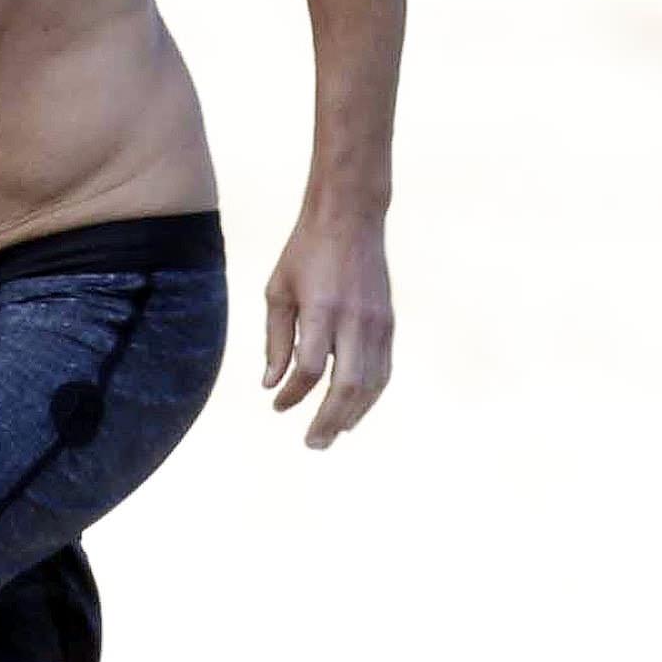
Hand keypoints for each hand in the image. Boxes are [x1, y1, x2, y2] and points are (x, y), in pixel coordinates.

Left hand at [262, 210, 392, 448]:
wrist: (350, 218)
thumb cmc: (305, 253)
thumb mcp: (278, 291)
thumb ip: (275, 340)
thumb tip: (272, 385)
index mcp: (321, 309)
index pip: (309, 368)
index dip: (293, 395)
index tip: (276, 406)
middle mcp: (353, 319)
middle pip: (346, 386)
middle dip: (328, 420)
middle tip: (313, 444)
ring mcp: (377, 323)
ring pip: (371, 384)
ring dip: (352, 415)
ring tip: (332, 434)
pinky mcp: (389, 323)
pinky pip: (383, 371)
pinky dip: (369, 396)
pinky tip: (353, 411)